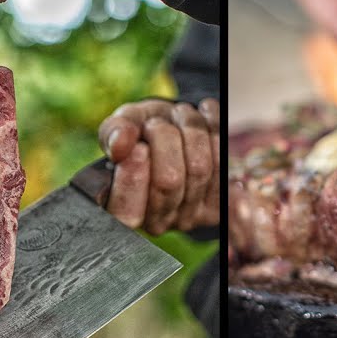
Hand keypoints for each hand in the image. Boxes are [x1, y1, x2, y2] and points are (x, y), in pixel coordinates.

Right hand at [97, 98, 218, 234]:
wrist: (177, 130)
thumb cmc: (142, 131)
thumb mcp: (122, 126)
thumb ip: (113, 133)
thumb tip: (120, 145)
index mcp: (123, 211)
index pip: (128, 211)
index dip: (134, 177)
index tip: (139, 147)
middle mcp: (156, 222)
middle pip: (168, 181)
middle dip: (164, 138)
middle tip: (157, 122)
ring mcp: (190, 216)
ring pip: (199, 168)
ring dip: (190, 128)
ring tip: (180, 116)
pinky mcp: (219, 204)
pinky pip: (223, 162)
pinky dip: (214, 130)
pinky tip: (202, 119)